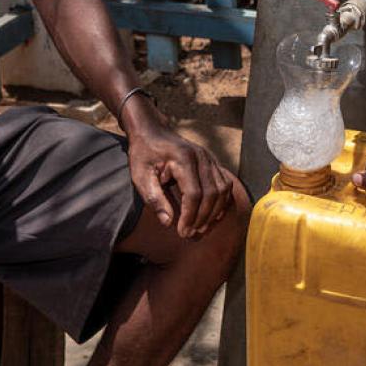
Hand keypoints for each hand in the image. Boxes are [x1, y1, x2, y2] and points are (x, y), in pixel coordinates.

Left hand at [127, 123, 233, 238]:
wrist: (152, 131)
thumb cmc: (144, 154)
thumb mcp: (140, 176)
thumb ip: (154, 199)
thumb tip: (169, 222)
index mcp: (183, 158)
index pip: (194, 193)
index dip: (190, 216)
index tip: (182, 232)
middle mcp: (201, 156)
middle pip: (212, 193)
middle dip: (203, 218)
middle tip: (190, 234)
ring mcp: (210, 158)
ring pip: (223, 189)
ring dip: (214, 212)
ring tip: (201, 227)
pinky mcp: (213, 161)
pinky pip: (225, 183)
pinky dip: (222, 202)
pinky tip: (212, 215)